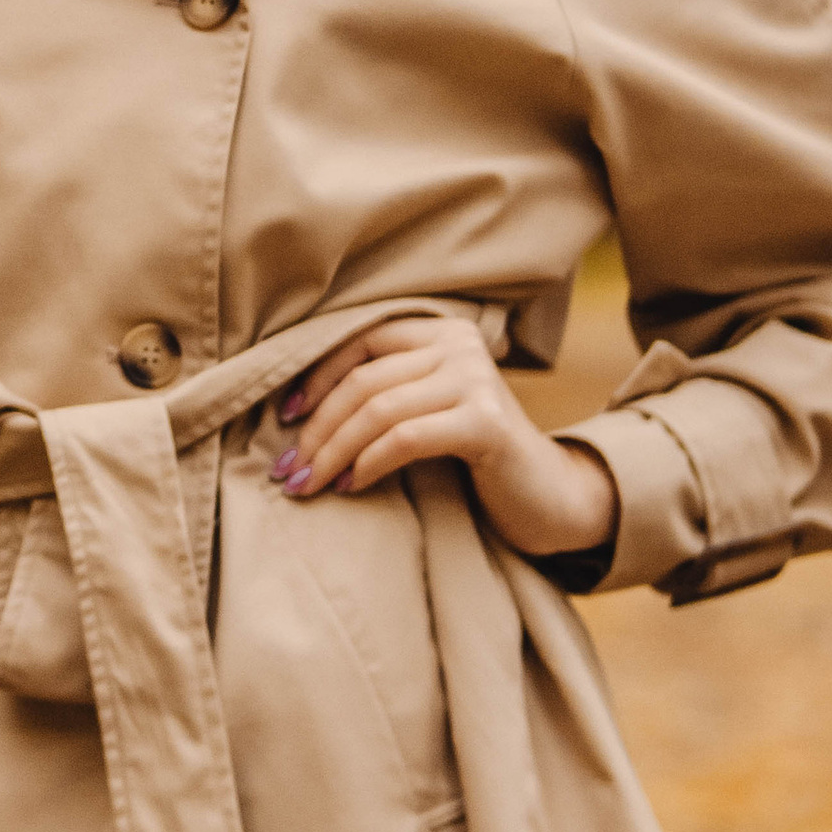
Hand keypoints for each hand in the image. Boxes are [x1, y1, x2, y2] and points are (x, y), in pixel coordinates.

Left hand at [270, 311, 619, 571]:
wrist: (548, 499)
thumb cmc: (474, 460)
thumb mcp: (425, 412)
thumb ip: (383, 395)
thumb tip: (294, 412)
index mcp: (442, 332)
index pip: (360, 342)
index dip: (315, 379)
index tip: (283, 420)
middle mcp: (460, 344)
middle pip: (363, 379)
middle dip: (316, 427)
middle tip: (288, 470)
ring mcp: (476, 379)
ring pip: (377, 408)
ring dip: (332, 451)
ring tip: (309, 484)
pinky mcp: (485, 422)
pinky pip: (405, 438)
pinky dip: (369, 463)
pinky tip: (351, 485)